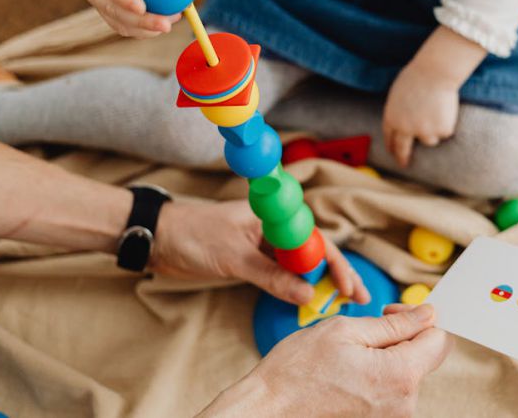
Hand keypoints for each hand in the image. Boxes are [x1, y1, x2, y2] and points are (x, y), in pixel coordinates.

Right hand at [80, 0, 195, 37]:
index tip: (142, 8)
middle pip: (113, 9)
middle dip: (140, 22)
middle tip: (166, 25)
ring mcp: (97, 1)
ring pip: (119, 22)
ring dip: (146, 28)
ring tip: (171, 22)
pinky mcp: (106, 12)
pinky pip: (125, 26)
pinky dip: (145, 29)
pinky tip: (164, 22)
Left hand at [151, 200, 370, 305]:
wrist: (158, 237)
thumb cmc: (192, 235)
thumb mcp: (234, 257)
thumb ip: (271, 276)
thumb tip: (307, 294)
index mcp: (274, 215)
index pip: (315, 240)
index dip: (335, 265)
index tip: (348, 288)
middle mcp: (274, 227)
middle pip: (314, 252)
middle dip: (337, 275)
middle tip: (359, 299)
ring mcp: (265, 244)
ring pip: (301, 264)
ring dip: (320, 283)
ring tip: (342, 304)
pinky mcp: (254, 259)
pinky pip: (283, 273)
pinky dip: (298, 287)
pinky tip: (311, 300)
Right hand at [200, 304, 452, 416]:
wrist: (269, 412)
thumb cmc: (297, 370)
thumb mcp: (345, 330)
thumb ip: (394, 324)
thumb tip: (428, 315)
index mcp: (400, 375)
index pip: (439, 339)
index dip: (421, 317)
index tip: (392, 311)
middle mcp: (404, 404)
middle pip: (426, 358)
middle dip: (405, 335)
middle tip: (369, 326)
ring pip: (408, 374)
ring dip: (389, 356)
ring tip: (352, 352)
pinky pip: (391, 392)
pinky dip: (378, 376)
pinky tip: (349, 372)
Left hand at [382, 26, 486, 166]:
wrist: (434, 73)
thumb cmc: (417, 76)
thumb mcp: (398, 93)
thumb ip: (398, 110)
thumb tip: (403, 121)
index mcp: (391, 117)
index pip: (389, 138)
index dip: (391, 146)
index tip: (393, 153)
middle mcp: (405, 129)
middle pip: (403, 149)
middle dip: (402, 158)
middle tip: (404, 164)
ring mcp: (423, 132)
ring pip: (430, 140)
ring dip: (434, 130)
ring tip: (437, 110)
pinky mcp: (440, 131)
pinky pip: (445, 131)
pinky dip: (447, 123)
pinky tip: (445, 108)